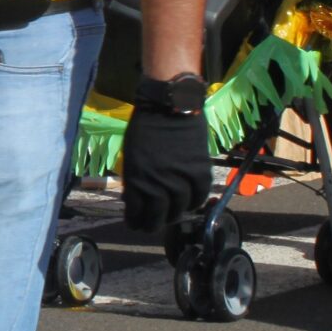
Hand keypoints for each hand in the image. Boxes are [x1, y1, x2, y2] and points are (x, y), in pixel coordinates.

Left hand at [119, 105, 210, 234]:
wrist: (167, 105)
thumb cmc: (144, 128)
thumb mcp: (132, 156)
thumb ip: (135, 179)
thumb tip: (136, 198)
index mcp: (135, 179)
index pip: (136, 212)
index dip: (136, 222)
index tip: (136, 224)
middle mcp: (157, 183)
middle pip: (158, 216)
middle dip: (153, 224)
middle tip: (153, 224)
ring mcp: (179, 178)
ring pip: (180, 208)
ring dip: (176, 214)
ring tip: (172, 214)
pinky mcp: (198, 170)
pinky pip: (200, 195)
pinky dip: (195, 202)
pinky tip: (190, 202)